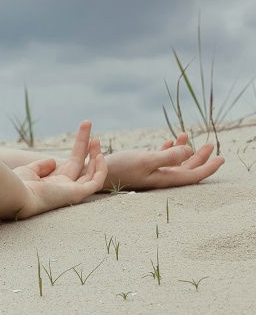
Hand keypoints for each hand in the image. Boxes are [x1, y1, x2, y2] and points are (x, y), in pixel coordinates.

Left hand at [13, 120, 107, 218]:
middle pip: (81, 164)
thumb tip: (53, 161)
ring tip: (95, 139)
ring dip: (95, 156)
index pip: (72, 164)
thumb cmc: (17, 184)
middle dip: (86, 146)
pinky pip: (96, 183)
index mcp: (54, 183)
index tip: (82, 133)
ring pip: (91, 173)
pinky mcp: (77, 194)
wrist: (15, 194)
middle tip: (88, 124)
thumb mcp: (28, 171)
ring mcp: (71, 192)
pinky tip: (99, 156)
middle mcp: (64, 188)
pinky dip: (100, 170)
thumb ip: (40, 166)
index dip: (79, 148)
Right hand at [103, 131, 224, 190]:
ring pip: (174, 163)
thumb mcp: (145, 160)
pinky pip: (160, 159)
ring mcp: (150, 172)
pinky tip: (168, 141)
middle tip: (211, 145)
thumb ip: (168, 156)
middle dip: (200, 157)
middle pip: (186, 169)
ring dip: (184, 150)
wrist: (93, 174)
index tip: (221, 158)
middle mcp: (160, 177)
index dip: (209, 167)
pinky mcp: (140, 167)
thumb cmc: (119, 168)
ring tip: (187, 135)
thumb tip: (189, 152)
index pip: (193, 175)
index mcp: (164, 178)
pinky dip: (168, 150)